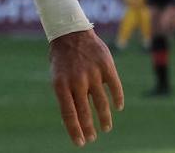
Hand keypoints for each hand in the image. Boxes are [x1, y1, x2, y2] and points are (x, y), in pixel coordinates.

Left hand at [49, 29, 123, 146]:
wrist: (70, 32)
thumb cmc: (62, 59)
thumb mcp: (57, 77)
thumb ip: (65, 96)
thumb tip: (72, 121)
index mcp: (60, 84)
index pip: (69, 114)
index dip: (75, 131)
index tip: (81, 143)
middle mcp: (77, 80)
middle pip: (85, 112)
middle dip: (89, 128)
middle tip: (92, 138)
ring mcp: (92, 73)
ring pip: (102, 103)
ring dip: (104, 118)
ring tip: (105, 128)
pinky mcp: (106, 66)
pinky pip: (115, 88)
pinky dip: (117, 99)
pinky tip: (117, 107)